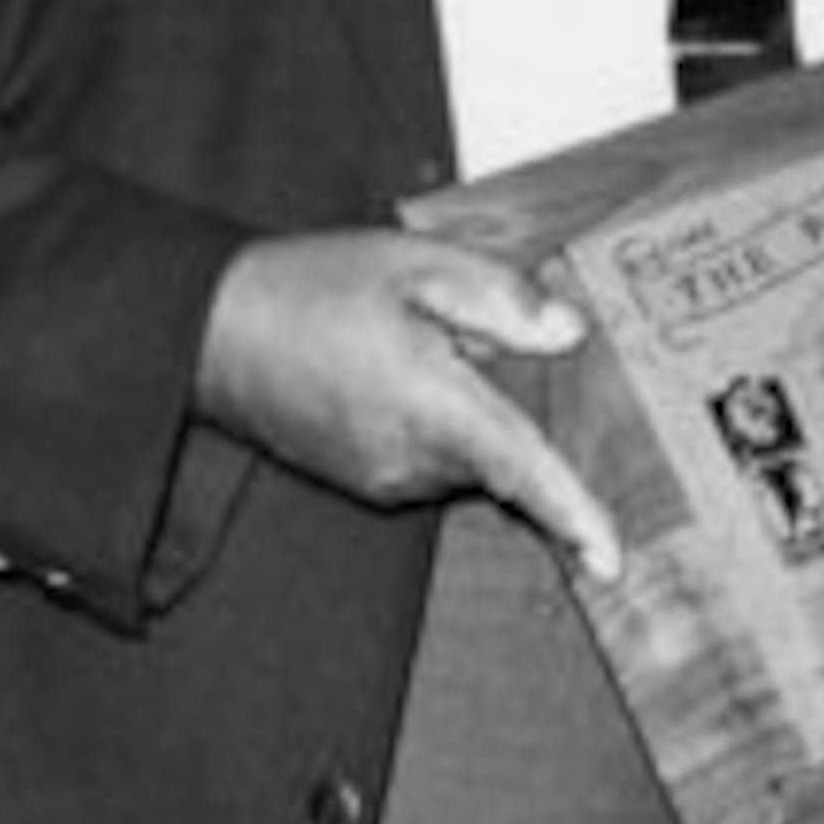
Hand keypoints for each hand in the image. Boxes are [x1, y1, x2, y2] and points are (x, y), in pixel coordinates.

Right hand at [194, 229, 619, 580]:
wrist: (211, 331)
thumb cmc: (309, 290)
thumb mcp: (416, 265)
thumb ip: (500, 298)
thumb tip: (568, 334)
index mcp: (431, 407)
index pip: (523, 470)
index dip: (574, 515)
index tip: (612, 558)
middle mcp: (410, 459)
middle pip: (508, 457)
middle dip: (526, 417)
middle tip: (494, 350)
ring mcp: (385, 477)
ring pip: (473, 458)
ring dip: (480, 416)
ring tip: (429, 343)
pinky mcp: (367, 479)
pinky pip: (436, 460)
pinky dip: (448, 425)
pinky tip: (412, 370)